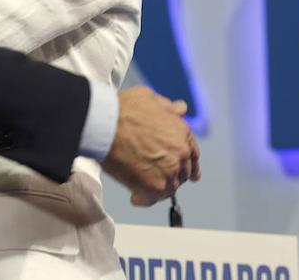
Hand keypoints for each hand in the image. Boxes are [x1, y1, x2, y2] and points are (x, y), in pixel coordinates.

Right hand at [101, 86, 200, 205]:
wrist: (105, 123)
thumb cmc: (123, 109)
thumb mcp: (150, 99)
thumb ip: (168, 108)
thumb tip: (180, 109)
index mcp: (181, 132)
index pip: (192, 153)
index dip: (190, 163)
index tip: (191, 172)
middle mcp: (180, 153)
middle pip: (183, 172)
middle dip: (172, 175)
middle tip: (158, 178)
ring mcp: (169, 171)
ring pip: (169, 188)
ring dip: (157, 188)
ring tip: (142, 187)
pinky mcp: (154, 187)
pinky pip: (152, 200)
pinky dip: (143, 200)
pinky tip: (135, 197)